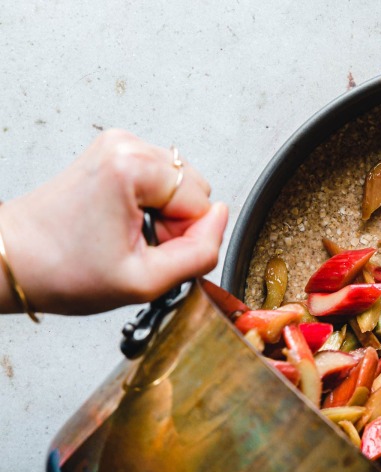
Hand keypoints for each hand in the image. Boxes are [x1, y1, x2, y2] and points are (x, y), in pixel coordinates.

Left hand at [0, 129, 226, 314]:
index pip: (203, 204)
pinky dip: (151, 206)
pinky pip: (160, 181)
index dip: (187, 239)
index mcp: (132, 167)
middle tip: (140, 246)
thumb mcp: (145, 280)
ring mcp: (117, 144)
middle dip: (177, 224)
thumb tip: (221, 221)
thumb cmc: (61, 269)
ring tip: (129, 234)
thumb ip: (201, 252)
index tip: (154, 252)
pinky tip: (123, 222)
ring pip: (180, 186)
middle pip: (194, 189)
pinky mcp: (113, 152)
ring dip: (165, 216)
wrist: (14, 258)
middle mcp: (126, 144)